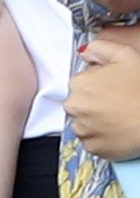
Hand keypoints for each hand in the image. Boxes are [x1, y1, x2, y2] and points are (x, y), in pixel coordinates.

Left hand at [66, 39, 139, 160]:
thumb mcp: (122, 54)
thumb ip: (97, 47)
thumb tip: (85, 53)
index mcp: (78, 83)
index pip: (79, 82)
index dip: (95, 84)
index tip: (109, 87)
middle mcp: (75, 108)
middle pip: (78, 103)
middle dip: (93, 102)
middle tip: (115, 102)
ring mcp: (84, 130)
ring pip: (83, 123)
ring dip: (94, 120)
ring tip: (117, 116)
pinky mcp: (95, 149)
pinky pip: (92, 142)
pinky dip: (101, 137)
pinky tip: (116, 130)